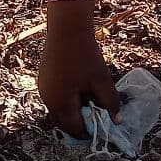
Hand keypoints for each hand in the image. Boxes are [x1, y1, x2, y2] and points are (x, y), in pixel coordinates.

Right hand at [39, 0, 121, 138]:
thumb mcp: (101, 79)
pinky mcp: (44, 80)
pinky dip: (68, 102)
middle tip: (98, 123)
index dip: (90, 132)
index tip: (104, 131)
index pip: (75, 128)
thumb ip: (110, 101)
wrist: (67, 28)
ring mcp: (44, 89)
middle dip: (81, 126)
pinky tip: (82, 92)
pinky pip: (56, 99)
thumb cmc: (85, 55)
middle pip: (64, 123)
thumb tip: (117, 120)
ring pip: (60, 111)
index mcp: (61, 103)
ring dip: (74, 113)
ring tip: (92, 106)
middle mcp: (48, 100)